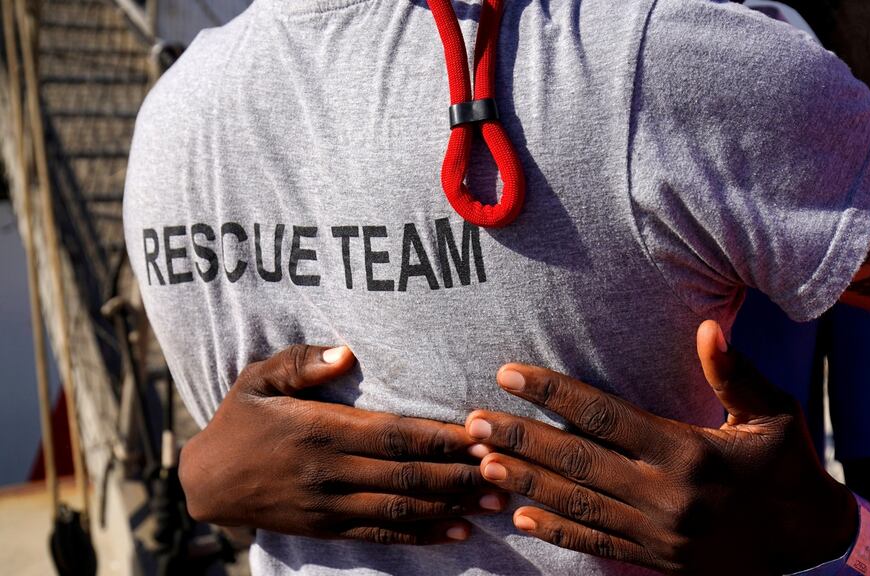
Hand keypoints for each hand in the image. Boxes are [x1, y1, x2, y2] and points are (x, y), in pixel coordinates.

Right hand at [179, 344, 506, 544]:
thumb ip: (301, 362)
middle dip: (460, 473)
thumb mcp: (258, 379)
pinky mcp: (328, 530)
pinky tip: (458, 532)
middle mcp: (330, 471)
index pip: (393, 435)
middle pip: (408, 475)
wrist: (206, 483)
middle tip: (506, 469)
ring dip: (452, 505)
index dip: (440, 437)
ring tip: (495, 501)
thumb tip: (345, 350)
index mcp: (320, 429)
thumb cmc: (240, 420)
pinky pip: (382, 536)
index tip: (479, 434)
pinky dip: (423, 536)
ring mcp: (330, 506)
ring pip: (402, 509)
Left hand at [464, 321, 856, 573]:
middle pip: (578, 462)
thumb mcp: (775, 415)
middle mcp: (668, 495)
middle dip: (522, 440)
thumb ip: (734, 375)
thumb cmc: (789, 469)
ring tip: (484, 463)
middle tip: (474, 422)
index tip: (510, 374)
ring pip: (579, 505)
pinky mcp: (658, 561)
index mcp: (689, 451)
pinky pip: (598, 546)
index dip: (554, 394)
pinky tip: (521, 518)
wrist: (812, 548)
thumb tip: (709, 327)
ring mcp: (660, 534)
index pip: (606, 417)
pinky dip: (557, 532)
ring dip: (526, 484)